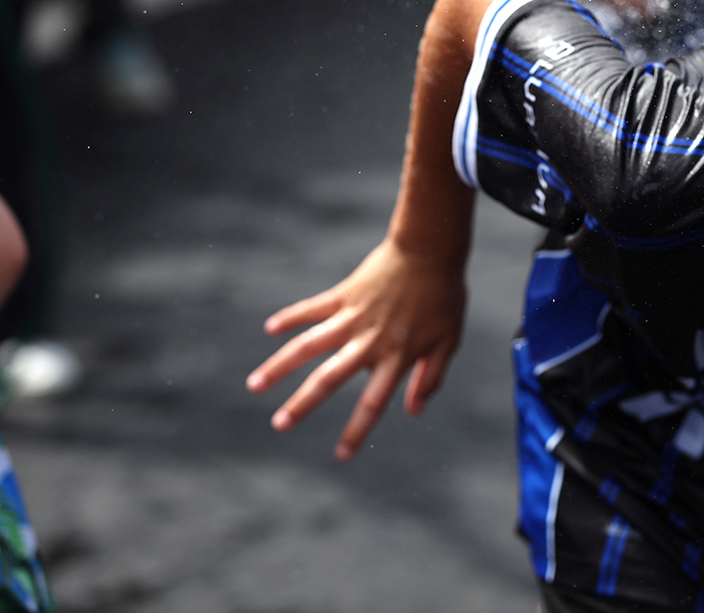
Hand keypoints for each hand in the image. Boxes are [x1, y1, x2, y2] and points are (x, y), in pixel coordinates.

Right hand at [246, 238, 466, 458]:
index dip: (357, 430)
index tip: (340, 455)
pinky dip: (290, 317)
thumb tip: (412, 411)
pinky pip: (311, 308)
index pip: (373, 403)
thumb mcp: (447, 341)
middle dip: (302, 403)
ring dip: (280, 365)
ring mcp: (352, 317)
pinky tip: (269, 328)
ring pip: (308, 345)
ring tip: (255, 384)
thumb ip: (430, 377)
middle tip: (278, 425)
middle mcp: (369, 341)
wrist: (430, 249)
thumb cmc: (444, 297)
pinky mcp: (343, 294)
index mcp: (396, 357)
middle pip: (329, 378)